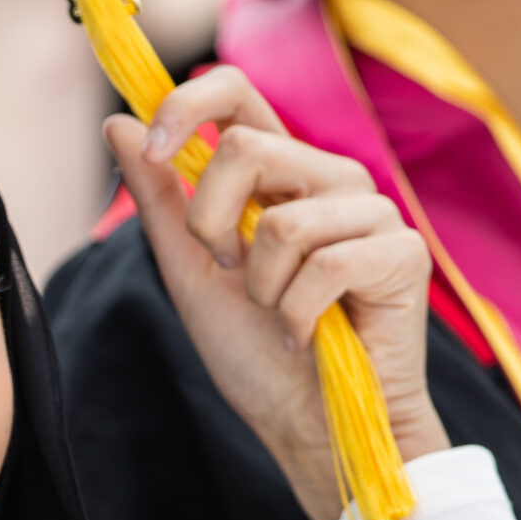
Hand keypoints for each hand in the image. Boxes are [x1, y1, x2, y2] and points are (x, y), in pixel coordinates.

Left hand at [107, 66, 444, 519]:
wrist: (309, 426)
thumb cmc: (256, 353)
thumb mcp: (191, 271)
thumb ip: (160, 200)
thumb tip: (117, 121)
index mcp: (280, 174)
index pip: (238, 93)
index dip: (187, 106)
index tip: (151, 149)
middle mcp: (330, 178)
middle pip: (246, 150)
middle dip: (210, 225)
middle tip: (229, 274)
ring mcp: (372, 212)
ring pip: (282, 220)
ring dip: (261, 287)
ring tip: (281, 315)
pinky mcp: (402, 254)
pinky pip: (324, 265)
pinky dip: (297, 316)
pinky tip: (308, 336)